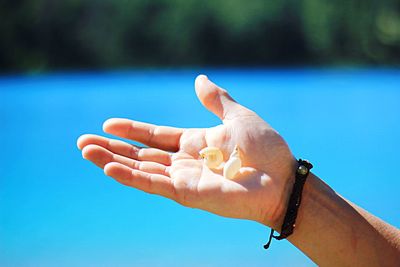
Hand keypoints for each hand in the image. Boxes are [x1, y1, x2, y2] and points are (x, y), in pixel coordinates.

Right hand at [77, 75, 295, 228]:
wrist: (282, 177)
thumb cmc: (265, 148)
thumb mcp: (237, 116)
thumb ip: (216, 100)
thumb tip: (199, 79)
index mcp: (195, 142)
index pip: (155, 136)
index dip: (132, 130)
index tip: (108, 123)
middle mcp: (185, 162)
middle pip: (141, 154)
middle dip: (113, 149)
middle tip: (82, 142)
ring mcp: (184, 179)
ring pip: (141, 169)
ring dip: (112, 161)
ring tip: (86, 152)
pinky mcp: (187, 194)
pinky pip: (154, 184)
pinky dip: (131, 176)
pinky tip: (110, 166)